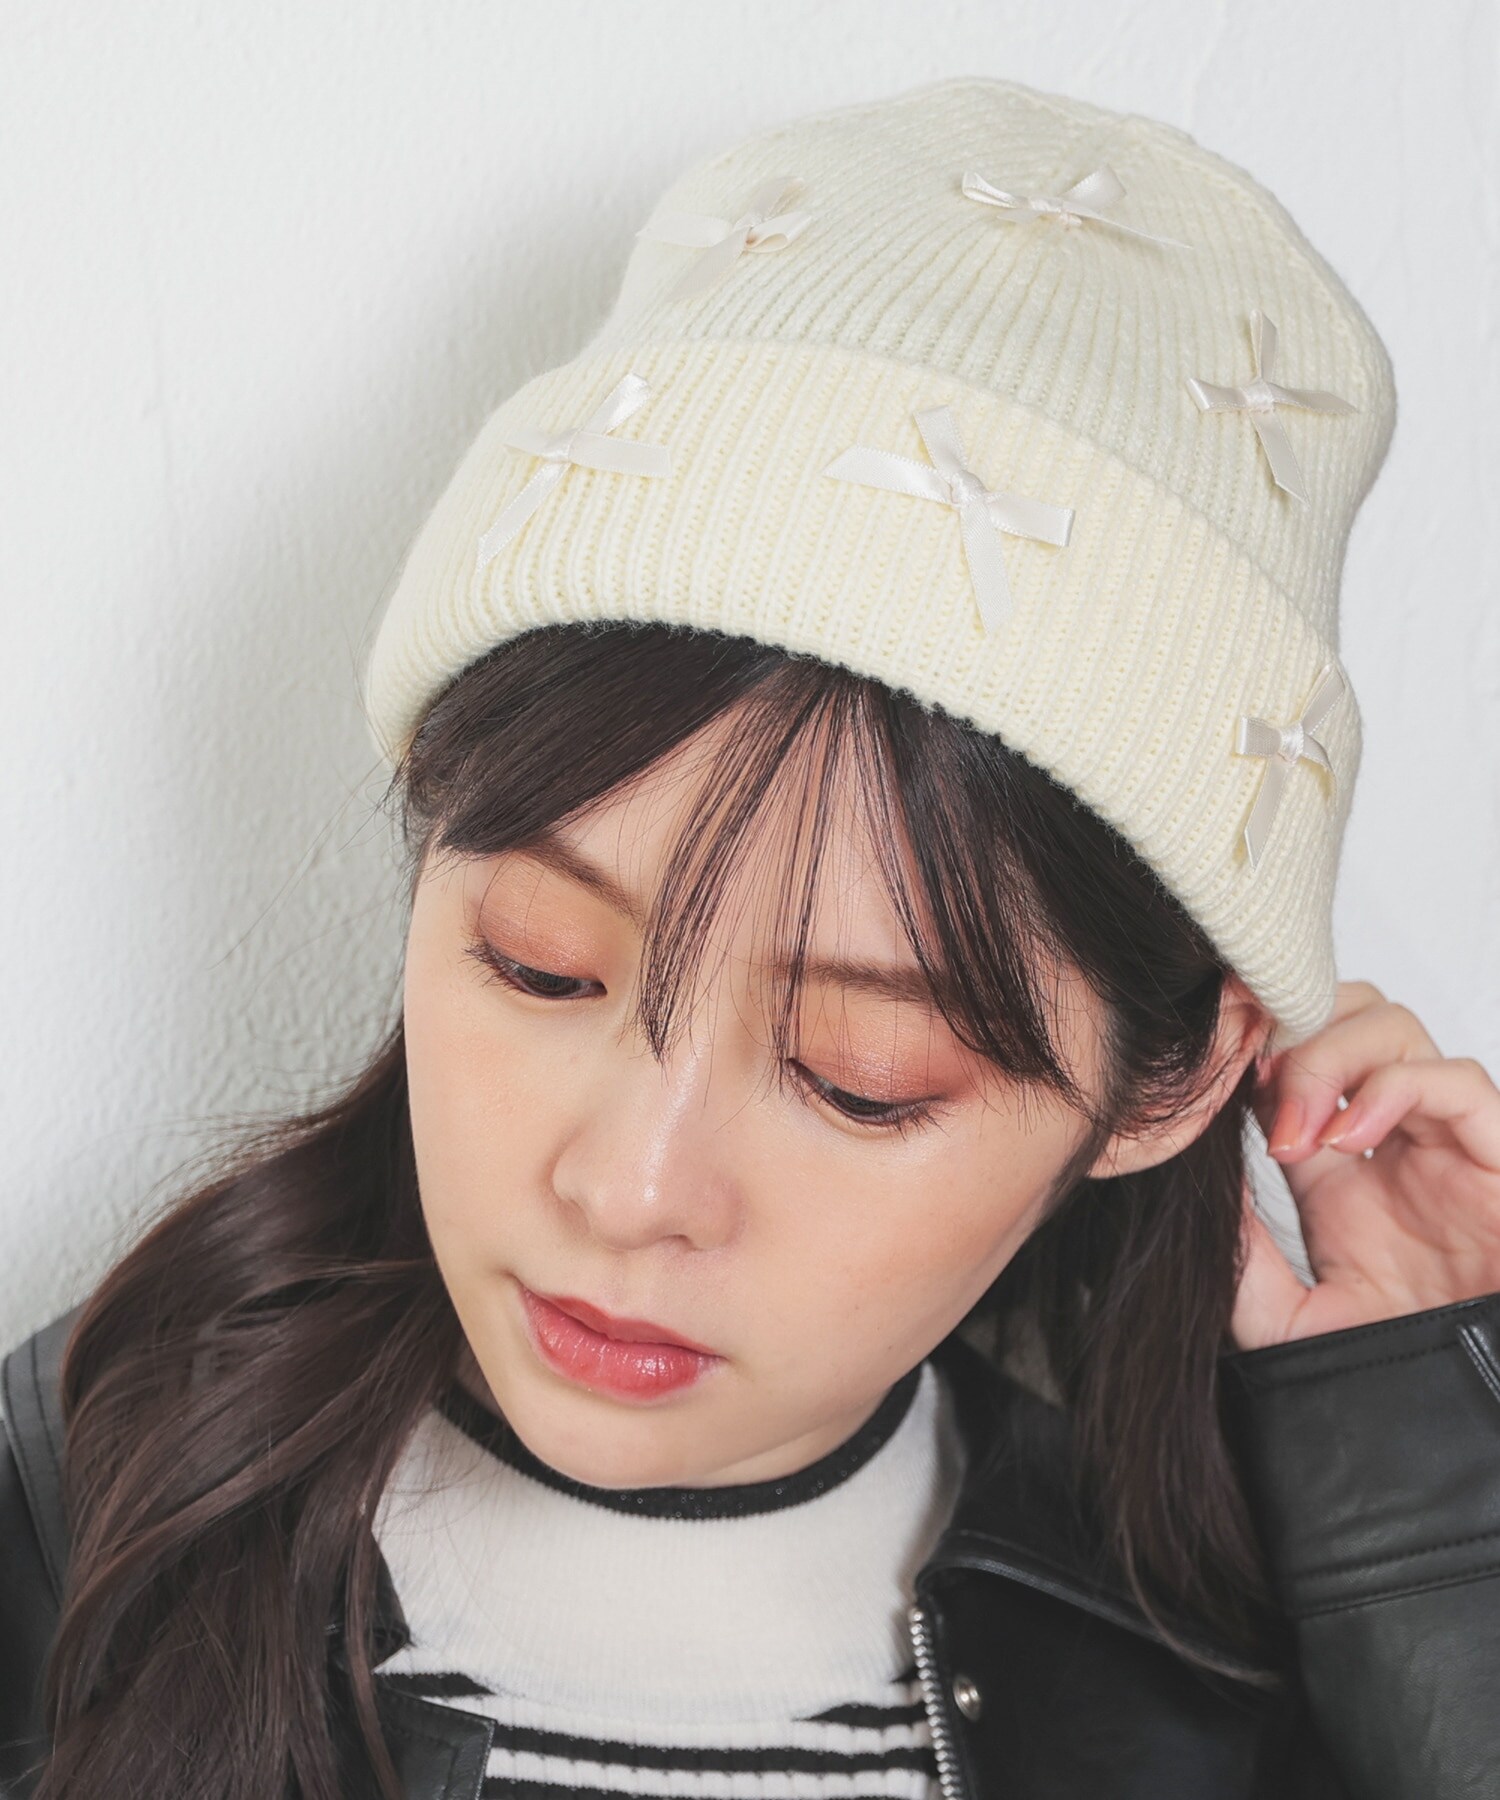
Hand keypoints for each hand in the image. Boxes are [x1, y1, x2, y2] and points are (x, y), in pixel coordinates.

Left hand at [1230, 981, 1499, 1350]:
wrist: (1453, 1424)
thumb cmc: (1379, 1377)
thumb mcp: (1282, 1318)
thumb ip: (1240, 1251)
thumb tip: (1200, 1174)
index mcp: (1335, 1165)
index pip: (1291, 1060)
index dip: (1253, 1055)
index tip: (1216, 1089)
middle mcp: (1391, 1139)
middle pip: (1344, 1016)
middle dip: (1293, 1035)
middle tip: (1256, 1098)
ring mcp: (1445, 1143)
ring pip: (1394, 1027)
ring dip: (1332, 1059)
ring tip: (1298, 1131)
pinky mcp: (1499, 1159)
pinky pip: (1457, 1080)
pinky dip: (1394, 1089)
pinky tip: (1348, 1141)